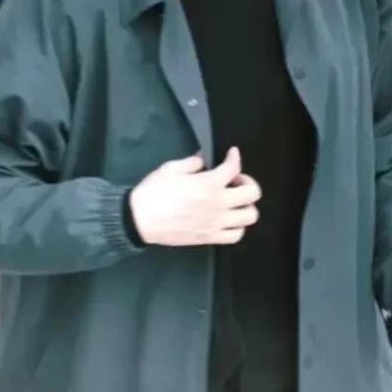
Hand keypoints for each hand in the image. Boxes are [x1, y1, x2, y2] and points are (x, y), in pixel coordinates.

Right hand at [129, 147, 260, 247]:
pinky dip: (238, 227)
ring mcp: (216, 223)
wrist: (140, 219)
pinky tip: (230, 220)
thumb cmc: (154, 192)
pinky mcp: (210, 237)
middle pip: (252, 193)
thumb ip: (192, 163)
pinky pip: (236, 235)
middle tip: (235, 180)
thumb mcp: (171, 168)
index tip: (231, 154)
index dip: (235, 157)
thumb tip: (202, 161)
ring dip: (247, 205)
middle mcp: (218, 204)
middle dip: (248, 182)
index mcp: (209, 184)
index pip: (233, 167)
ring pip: (250, 216)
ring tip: (235, 202)